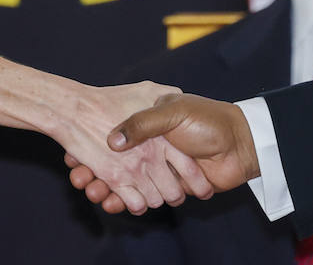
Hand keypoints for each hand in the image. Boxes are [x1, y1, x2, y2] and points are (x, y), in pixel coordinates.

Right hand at [66, 93, 258, 213]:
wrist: (240, 144)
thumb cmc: (207, 121)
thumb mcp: (173, 111)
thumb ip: (144, 122)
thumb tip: (114, 140)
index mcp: (150, 124)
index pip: (112, 135)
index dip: (92, 144)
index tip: (73, 152)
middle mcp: (150, 146)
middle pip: (111, 160)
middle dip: (92, 169)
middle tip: (76, 176)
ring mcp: (157, 168)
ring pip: (121, 180)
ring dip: (103, 187)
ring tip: (89, 189)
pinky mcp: (165, 187)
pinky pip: (138, 197)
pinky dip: (122, 201)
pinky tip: (108, 201)